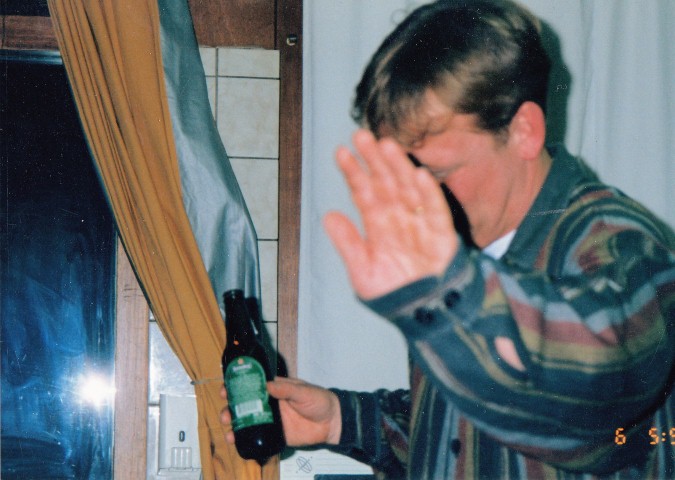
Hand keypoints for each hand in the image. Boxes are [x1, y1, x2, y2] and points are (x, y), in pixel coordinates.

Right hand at [220, 377, 341, 446]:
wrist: (331, 422)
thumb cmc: (318, 400)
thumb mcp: (303, 391)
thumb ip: (286, 389)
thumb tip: (268, 385)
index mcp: (275, 389)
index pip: (252, 385)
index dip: (237, 386)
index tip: (226, 389)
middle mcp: (269, 403)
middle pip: (245, 404)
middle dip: (231, 407)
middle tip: (225, 412)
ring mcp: (271, 419)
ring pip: (248, 421)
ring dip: (235, 423)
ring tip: (227, 426)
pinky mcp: (275, 434)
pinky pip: (258, 436)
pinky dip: (245, 438)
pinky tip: (235, 440)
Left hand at [324, 129, 457, 299]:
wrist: (422, 314)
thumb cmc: (392, 293)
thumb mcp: (362, 270)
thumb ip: (347, 243)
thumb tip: (328, 215)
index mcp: (378, 225)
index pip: (364, 193)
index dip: (353, 173)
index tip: (341, 153)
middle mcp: (398, 218)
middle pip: (385, 183)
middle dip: (374, 160)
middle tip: (361, 136)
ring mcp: (420, 224)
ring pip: (408, 189)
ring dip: (398, 168)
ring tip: (386, 146)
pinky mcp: (442, 235)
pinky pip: (435, 211)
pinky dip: (429, 194)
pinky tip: (419, 175)